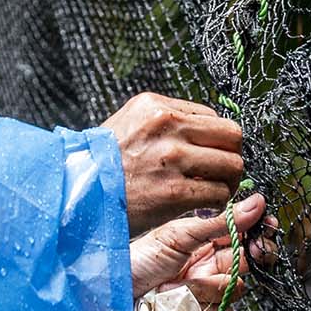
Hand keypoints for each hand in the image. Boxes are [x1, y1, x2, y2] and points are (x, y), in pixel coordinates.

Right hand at [101, 91, 245, 231]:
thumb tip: (204, 131)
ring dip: (229, 181)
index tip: (211, 153)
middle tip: (223, 171)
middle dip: (232, 155)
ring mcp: (173, 159)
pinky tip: (205, 204)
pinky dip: (218, 201)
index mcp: (156, 106)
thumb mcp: (129, 123)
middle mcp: (168, 126)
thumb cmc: (102, 162)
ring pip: (232, 165)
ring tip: (217, 189)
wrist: (78, 193)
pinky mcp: (175, 192)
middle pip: (232, 135)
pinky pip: (219, 193)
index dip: (216, 138)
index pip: (213, 116)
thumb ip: (165, 121)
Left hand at [129, 194, 276, 302]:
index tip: (267, 229)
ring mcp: (209, 293)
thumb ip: (222, 222)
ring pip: (235, 290)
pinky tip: (184, 303)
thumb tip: (257, 202)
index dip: (259, 233)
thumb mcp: (181, 234)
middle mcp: (211, 266)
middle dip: (241, 260)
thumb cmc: (141, 258)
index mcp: (207, 241)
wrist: (118, 293)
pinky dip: (205, 309)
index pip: (244, 235)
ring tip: (184, 283)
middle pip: (247, 262)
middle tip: (233, 257)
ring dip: (210, 287)